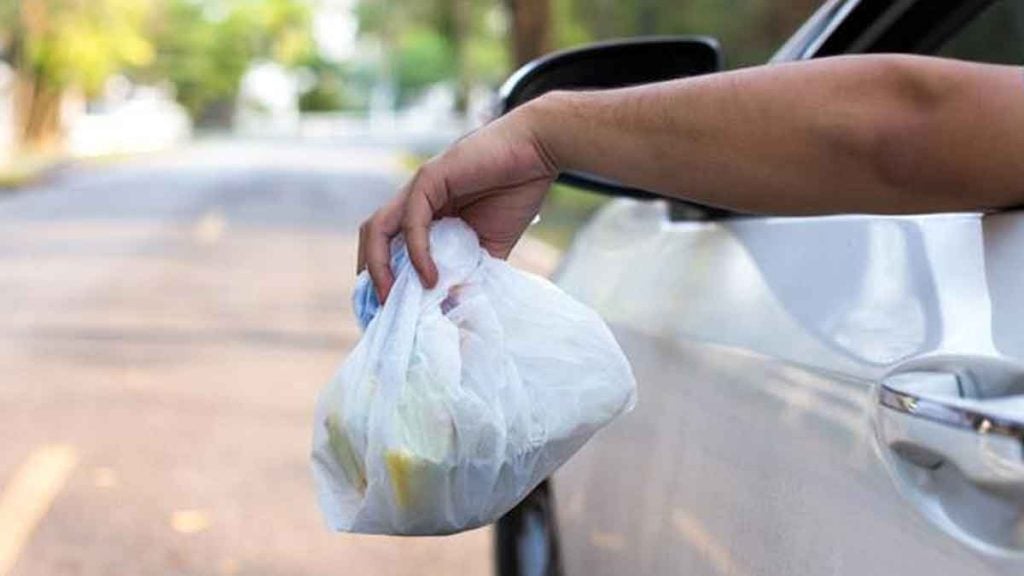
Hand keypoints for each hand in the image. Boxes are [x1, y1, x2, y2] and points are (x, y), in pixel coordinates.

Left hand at [357, 103, 558, 301]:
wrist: (538, 151)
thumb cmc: (517, 190)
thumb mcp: (491, 245)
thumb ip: (472, 272)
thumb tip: (455, 307)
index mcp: (426, 214)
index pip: (389, 247)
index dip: (384, 278)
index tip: (390, 312)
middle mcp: (414, 200)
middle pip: (372, 238)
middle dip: (369, 275)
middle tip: (380, 311)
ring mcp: (418, 188)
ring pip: (378, 228)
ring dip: (378, 266)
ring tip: (390, 298)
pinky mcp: (430, 178)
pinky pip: (412, 221)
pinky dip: (416, 252)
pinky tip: (429, 277)